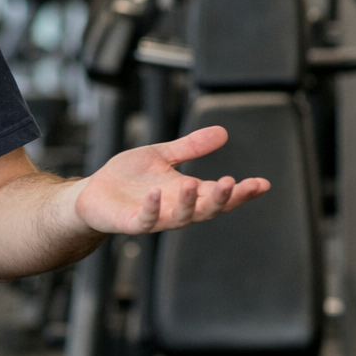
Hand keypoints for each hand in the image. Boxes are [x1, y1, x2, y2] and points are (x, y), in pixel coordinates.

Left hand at [73, 125, 268, 235]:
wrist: (93, 193)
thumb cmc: (127, 177)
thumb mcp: (162, 155)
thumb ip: (190, 147)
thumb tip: (223, 132)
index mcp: (187, 192)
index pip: (220, 194)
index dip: (242, 192)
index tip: (263, 184)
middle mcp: (176, 208)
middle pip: (208, 209)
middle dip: (222, 198)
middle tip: (234, 183)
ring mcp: (156, 218)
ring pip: (181, 218)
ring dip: (191, 204)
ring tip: (196, 185)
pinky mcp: (132, 223)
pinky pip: (146, 220)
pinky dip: (153, 208)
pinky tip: (157, 193)